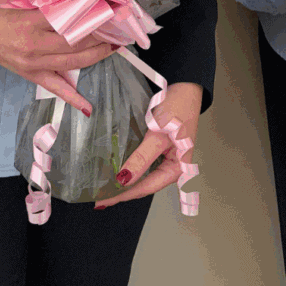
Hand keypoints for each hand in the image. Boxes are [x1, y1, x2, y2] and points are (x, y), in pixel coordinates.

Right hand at [0, 6, 115, 113]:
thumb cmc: (2, 16)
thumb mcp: (26, 6)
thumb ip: (52, 8)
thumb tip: (80, 7)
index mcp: (33, 23)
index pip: (69, 20)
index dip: (90, 17)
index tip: (107, 12)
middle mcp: (35, 46)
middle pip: (74, 44)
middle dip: (98, 37)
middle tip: (116, 30)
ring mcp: (34, 64)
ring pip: (71, 63)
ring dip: (95, 57)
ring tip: (111, 48)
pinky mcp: (32, 76)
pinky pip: (55, 88)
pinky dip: (72, 98)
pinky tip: (87, 106)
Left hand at [94, 81, 202, 209]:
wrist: (185, 85)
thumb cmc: (178, 108)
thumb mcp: (158, 134)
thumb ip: (141, 158)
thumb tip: (123, 180)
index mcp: (176, 169)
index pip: (145, 187)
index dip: (123, 194)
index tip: (103, 200)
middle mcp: (172, 166)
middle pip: (144, 184)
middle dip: (123, 191)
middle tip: (100, 197)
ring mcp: (166, 157)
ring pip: (143, 174)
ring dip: (125, 180)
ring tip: (105, 186)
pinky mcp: (160, 147)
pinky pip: (143, 161)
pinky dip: (130, 166)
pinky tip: (117, 167)